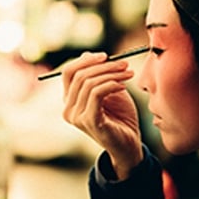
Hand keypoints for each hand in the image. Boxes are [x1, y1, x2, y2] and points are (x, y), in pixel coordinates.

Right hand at [61, 52, 141, 178]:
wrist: (130, 144)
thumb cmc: (120, 118)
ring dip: (112, 74)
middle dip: (104, 66)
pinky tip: (124, 86)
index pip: (69, 72)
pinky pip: (97, 94)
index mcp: (70, 101)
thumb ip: (98, 75)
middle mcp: (68, 109)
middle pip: (80, 75)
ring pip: (89, 83)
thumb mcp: (109, 91)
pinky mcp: (89, 122)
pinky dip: (112, 85)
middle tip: (124, 64)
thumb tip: (87, 54)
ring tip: (128, 74)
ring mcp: (77, 117)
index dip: (86, 60)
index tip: (106, 56)